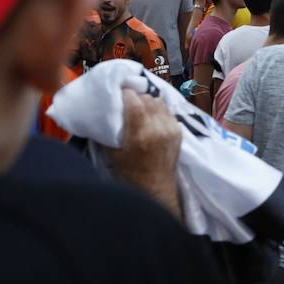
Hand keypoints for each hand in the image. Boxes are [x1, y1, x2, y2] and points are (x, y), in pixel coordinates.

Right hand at [110, 89, 182, 217]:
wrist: (155, 190)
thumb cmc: (130, 174)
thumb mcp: (113, 153)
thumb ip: (110, 130)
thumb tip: (105, 110)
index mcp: (141, 134)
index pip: (134, 100)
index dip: (124, 94)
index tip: (117, 94)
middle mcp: (159, 128)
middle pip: (147, 98)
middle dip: (135, 97)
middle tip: (125, 101)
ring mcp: (171, 129)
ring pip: (159, 102)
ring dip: (147, 101)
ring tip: (138, 107)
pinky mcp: (179, 132)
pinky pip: (167, 111)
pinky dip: (158, 110)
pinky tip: (150, 116)